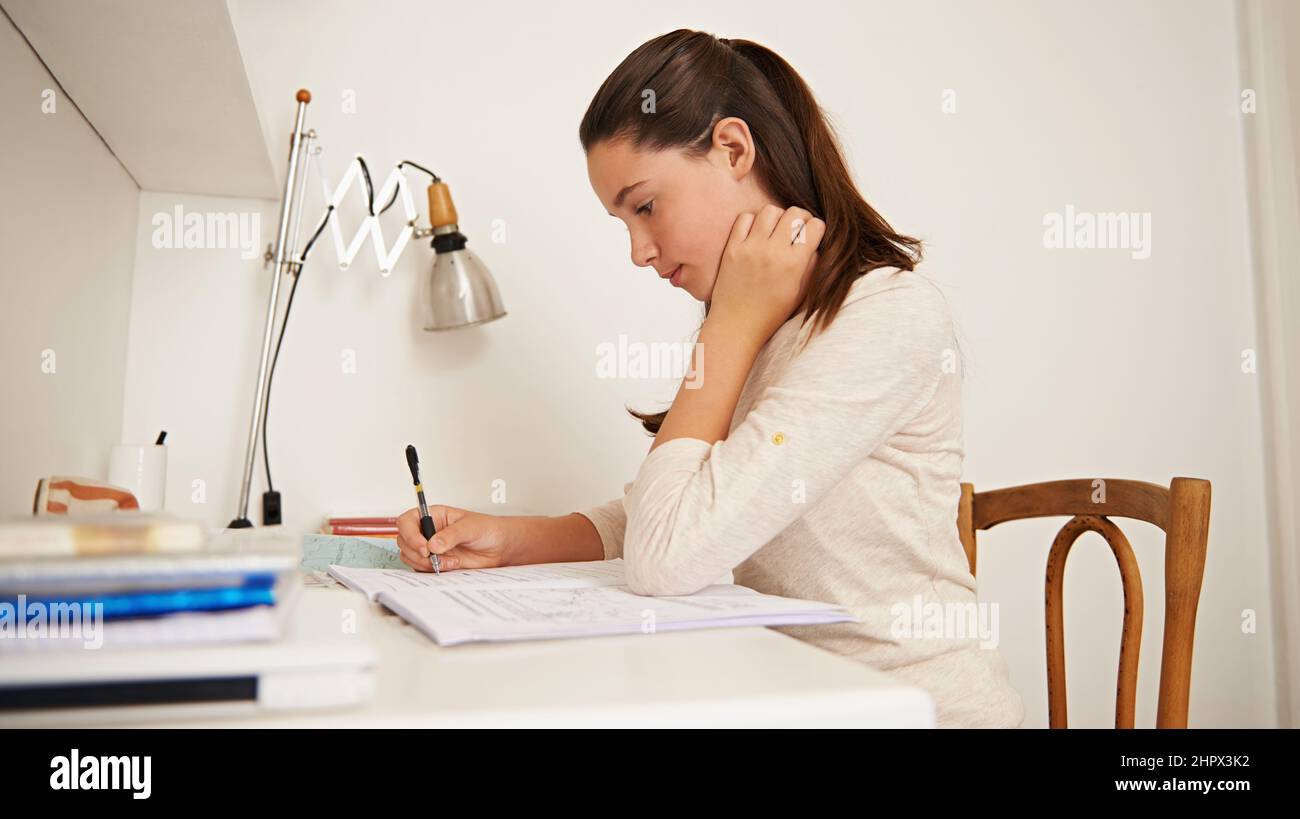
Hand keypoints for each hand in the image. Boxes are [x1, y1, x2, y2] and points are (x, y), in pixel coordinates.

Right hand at [395, 505, 514, 571]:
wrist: (500, 548)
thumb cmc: (487, 530)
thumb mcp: (470, 527)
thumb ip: (451, 535)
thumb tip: (433, 545)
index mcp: (433, 516)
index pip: (407, 521)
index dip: (410, 535)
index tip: (424, 548)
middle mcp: (428, 531)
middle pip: (404, 542)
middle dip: (417, 553)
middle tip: (435, 558)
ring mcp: (430, 548)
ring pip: (410, 557)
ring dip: (426, 564)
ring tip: (450, 561)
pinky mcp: (435, 562)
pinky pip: (421, 569)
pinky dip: (432, 571)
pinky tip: (451, 566)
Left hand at [707, 204, 824, 343]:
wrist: (737, 326)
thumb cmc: (771, 314)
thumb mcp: (801, 293)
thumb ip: (811, 266)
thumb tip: (814, 244)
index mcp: (794, 264)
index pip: (815, 226)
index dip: (817, 228)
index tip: (813, 235)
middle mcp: (773, 252)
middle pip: (794, 213)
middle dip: (800, 217)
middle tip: (796, 228)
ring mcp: (750, 248)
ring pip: (770, 211)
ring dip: (777, 217)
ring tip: (775, 230)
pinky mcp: (732, 248)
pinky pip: (745, 218)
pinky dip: (753, 221)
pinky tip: (756, 234)